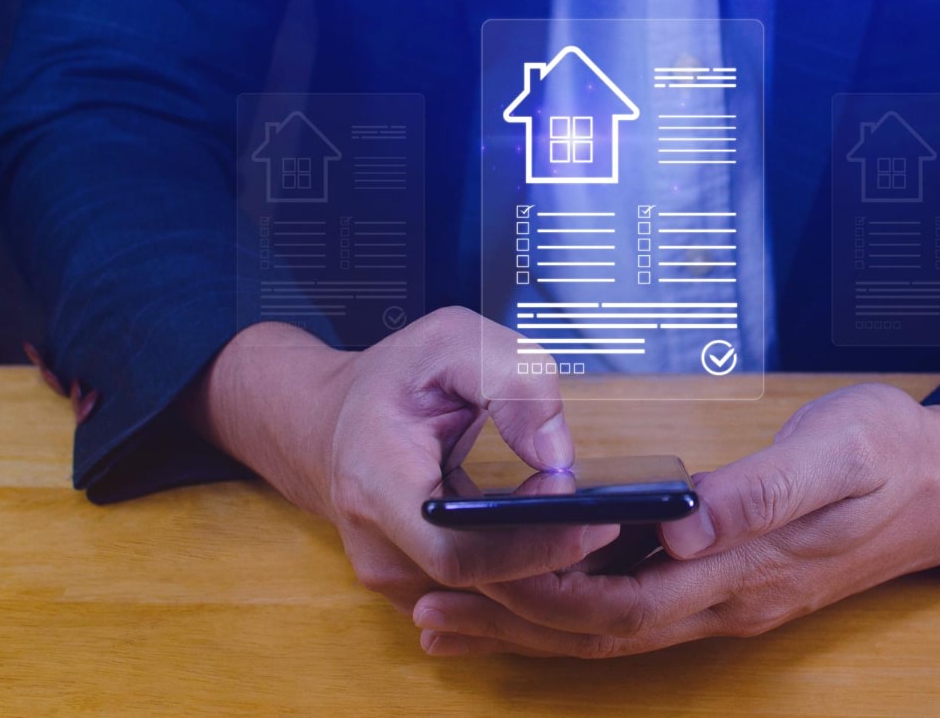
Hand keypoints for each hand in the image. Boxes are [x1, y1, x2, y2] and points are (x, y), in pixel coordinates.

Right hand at [180, 309, 619, 612]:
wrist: (326, 420)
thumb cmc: (393, 379)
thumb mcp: (454, 340)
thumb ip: (514, 380)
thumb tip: (557, 454)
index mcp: (377, 481)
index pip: (460, 552)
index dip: (533, 548)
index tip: (593, 520)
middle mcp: (378, 544)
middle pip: (482, 586)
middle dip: (555, 559)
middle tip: (613, 522)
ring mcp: (391, 574)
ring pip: (485, 598)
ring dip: (546, 572)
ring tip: (596, 530)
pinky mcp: (410, 585)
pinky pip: (479, 595)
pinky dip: (525, 573)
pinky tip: (561, 542)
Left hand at [412, 383, 939, 656]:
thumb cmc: (893, 453)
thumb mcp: (840, 452)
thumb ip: (762, 492)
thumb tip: (683, 525)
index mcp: (746, 571)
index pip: (624, 604)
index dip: (545, 597)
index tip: (474, 578)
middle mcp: (729, 600)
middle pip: (603, 630)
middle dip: (514, 624)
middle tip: (429, 609)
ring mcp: (730, 598)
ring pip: (615, 628)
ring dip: (535, 626)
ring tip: (456, 616)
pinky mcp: (732, 581)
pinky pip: (639, 608)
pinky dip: (579, 607)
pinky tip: (543, 592)